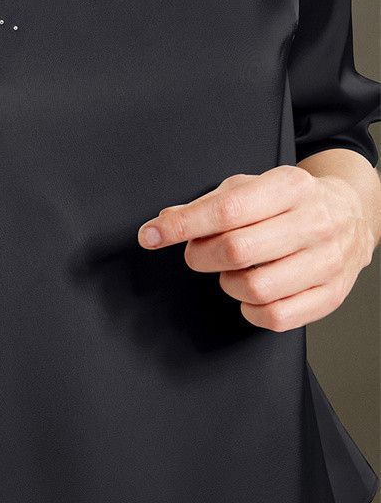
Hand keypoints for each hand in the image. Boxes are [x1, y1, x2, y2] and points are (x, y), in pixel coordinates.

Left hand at [136, 165, 373, 329]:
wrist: (351, 215)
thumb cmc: (290, 201)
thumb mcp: (252, 186)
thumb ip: (208, 203)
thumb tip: (165, 221)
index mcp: (289, 186)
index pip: (227, 209)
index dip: (182, 226)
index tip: (151, 235)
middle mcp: (314, 222)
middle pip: (238, 250)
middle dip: (201, 256)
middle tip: (197, 253)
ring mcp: (327, 261)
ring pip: (256, 288)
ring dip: (227, 283)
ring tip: (231, 271)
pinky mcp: (331, 294)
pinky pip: (276, 317)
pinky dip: (250, 310)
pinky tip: (249, 294)